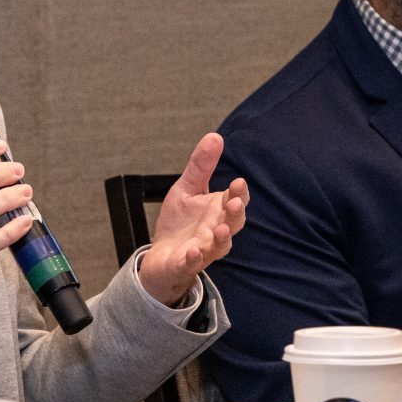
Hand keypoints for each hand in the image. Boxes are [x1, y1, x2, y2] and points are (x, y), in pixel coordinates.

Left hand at [138, 133, 249, 305]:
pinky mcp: (185, 264)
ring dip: (222, 239)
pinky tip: (192, 251)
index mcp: (218, 211)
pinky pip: (193, 264)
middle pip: (233, 224)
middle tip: (234, 204)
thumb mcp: (186, 189)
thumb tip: (215, 137)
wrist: (162, 256)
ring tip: (220, 230)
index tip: (238, 183)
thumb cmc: (180, 223)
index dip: (240, 194)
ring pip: (219, 247)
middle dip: (236, 215)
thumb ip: (201, 166)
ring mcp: (203, 249)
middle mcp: (216, 231)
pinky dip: (194, 259)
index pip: (236, 201)